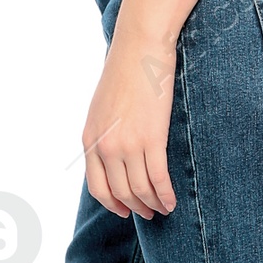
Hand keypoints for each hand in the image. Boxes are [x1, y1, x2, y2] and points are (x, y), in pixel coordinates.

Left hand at [82, 23, 178, 219]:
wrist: (139, 49)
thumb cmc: (125, 72)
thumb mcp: (102, 107)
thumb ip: (105, 134)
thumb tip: (116, 156)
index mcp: (90, 139)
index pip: (97, 187)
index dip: (113, 203)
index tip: (125, 210)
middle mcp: (105, 146)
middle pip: (120, 192)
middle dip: (136, 208)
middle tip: (150, 214)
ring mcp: (127, 145)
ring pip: (140, 190)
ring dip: (153, 205)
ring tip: (164, 209)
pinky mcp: (151, 139)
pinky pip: (158, 179)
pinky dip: (165, 195)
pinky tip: (172, 201)